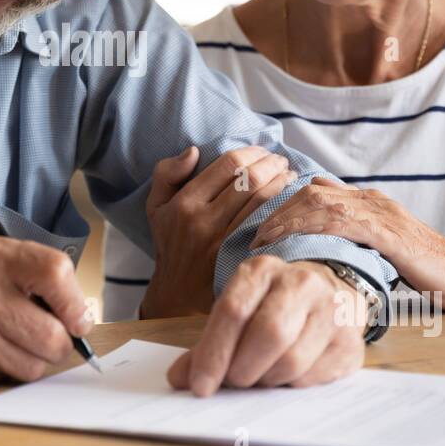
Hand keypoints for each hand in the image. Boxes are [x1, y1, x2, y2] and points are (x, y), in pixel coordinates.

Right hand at [0, 237, 91, 384]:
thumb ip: (35, 273)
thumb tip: (81, 315)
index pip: (55, 274)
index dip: (76, 303)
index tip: (76, 318)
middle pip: (53, 337)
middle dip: (59, 343)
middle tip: (47, 336)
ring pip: (33, 367)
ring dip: (33, 361)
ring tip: (13, 343)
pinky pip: (4, 380)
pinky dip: (3, 370)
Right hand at [140, 146, 294, 318]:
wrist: (178, 295)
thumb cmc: (171, 243)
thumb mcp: (156, 207)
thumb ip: (167, 173)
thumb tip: (193, 151)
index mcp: (184, 203)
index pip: (227, 165)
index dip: (250, 152)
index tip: (261, 151)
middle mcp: (203, 221)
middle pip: (249, 180)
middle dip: (270, 164)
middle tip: (280, 160)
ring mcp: (223, 242)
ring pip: (262, 201)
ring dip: (281, 182)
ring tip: (288, 175)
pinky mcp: (239, 257)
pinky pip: (266, 225)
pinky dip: (281, 208)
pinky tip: (288, 200)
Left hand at [167, 255, 366, 395]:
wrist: (330, 293)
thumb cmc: (272, 306)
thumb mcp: (238, 311)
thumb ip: (207, 344)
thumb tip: (178, 379)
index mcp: (262, 270)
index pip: (233, 311)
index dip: (213, 354)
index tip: (200, 387)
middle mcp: (300, 282)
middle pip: (268, 334)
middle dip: (243, 369)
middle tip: (234, 382)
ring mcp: (332, 309)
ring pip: (292, 361)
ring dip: (267, 381)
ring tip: (261, 376)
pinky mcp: (350, 340)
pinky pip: (314, 377)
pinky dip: (292, 386)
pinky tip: (287, 375)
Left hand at [249, 176, 444, 311]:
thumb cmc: (421, 267)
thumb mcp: (378, 248)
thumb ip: (351, 238)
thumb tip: (312, 243)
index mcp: (366, 202)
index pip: (314, 190)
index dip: (282, 204)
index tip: (258, 225)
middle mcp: (370, 200)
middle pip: (311, 191)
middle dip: (277, 209)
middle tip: (252, 233)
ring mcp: (380, 213)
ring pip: (322, 202)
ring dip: (287, 219)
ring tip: (265, 239)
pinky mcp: (389, 232)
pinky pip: (344, 222)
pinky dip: (314, 228)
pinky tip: (295, 241)